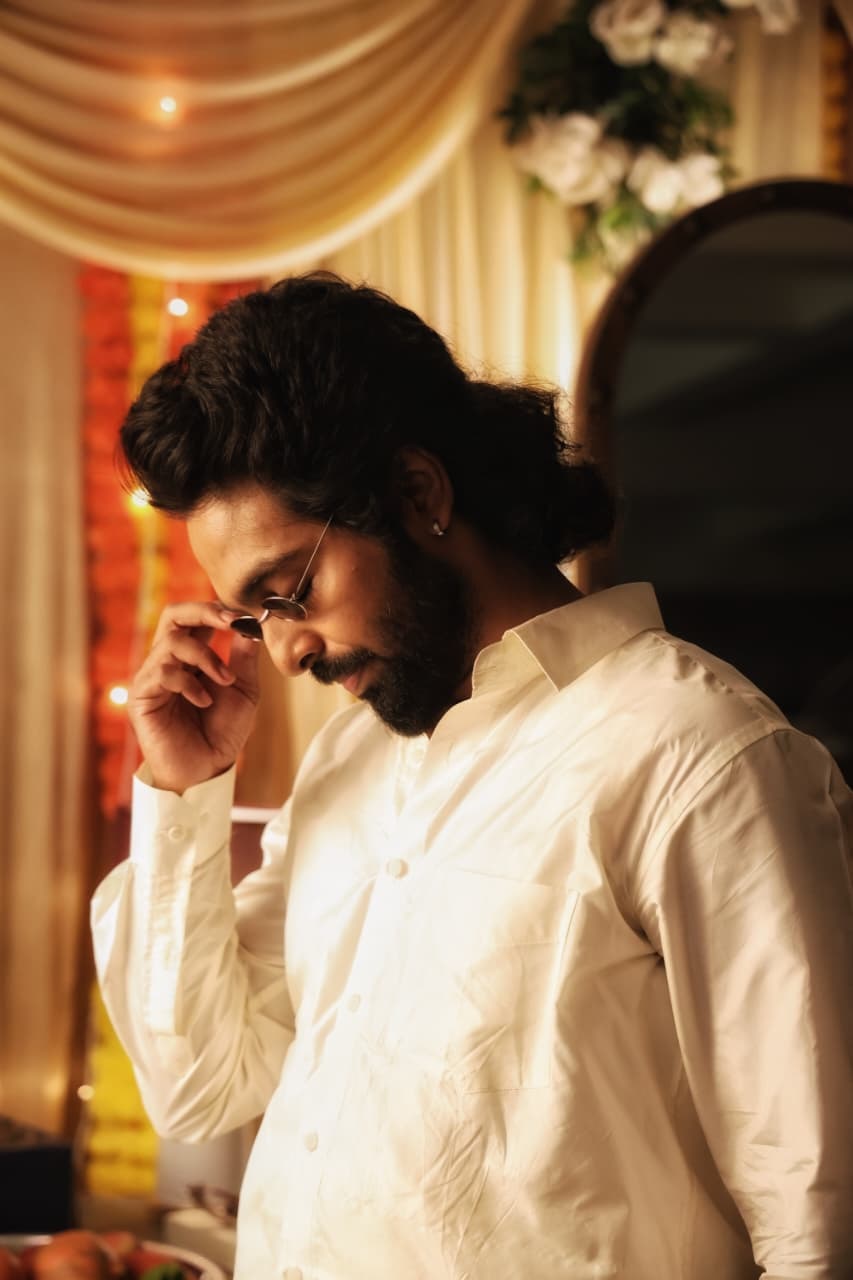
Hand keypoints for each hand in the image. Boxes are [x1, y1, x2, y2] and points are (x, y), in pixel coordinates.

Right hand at [129, 602, 260, 793]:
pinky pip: (162, 671)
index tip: (246, 618)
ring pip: (172, 641)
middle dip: (204, 612)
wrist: (207, 770)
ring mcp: (152, 676)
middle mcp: (168, 660)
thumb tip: (252, 624)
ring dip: (206, 657)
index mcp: (191, 655)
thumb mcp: (244, 689)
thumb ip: (244, 657)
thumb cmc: (223, 731)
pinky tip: (204, 701)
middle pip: (173, 614)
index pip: (194, 616)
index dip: (218, 610)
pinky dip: (189, 682)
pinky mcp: (142, 696)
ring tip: (225, 682)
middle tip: (232, 623)